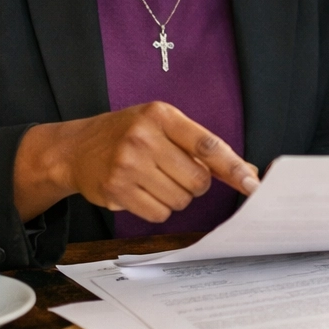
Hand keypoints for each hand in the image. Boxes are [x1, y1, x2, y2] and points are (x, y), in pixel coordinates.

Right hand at [14, 102, 259, 222]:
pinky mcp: (116, 189)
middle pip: (197, 180)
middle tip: (175, 174)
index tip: (252, 183)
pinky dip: (157, 209)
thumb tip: (246, 172)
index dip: (232, 167)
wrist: (75, 148)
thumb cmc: (128, 135)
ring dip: (175, 198)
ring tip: (154, 180)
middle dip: (195, 185)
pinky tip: (141, 192)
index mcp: (161, 115)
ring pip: (180, 200)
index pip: (207, 144)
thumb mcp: (162, 126)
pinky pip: (158, 214)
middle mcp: (143, 136)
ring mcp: (127, 164)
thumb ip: (201, 147)